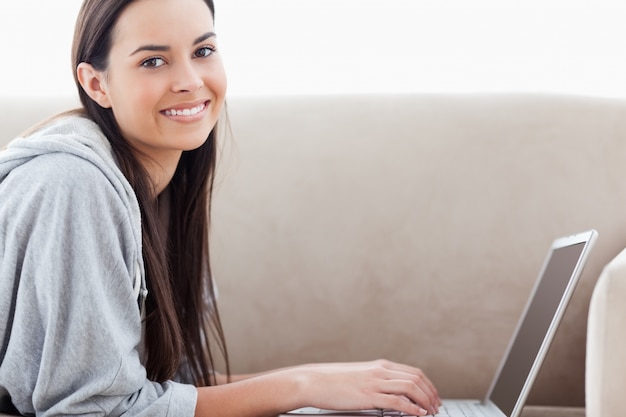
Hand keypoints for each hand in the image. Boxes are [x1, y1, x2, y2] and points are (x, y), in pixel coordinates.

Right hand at [290, 359, 440, 415]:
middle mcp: (380, 371)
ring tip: (430, 412)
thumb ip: (376, 381)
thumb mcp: (359, 376)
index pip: (413, 372)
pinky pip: (397, 401)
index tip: (433, 397)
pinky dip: (412, 408)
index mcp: (380, 366)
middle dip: (431, 393)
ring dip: (425, 401)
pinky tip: (418, 415)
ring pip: (411, 388)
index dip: (428, 385)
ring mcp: (375, 382)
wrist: (313, 381)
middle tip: (436, 407)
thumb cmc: (332, 381)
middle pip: (416, 379)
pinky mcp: (369, 395)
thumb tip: (391, 392)